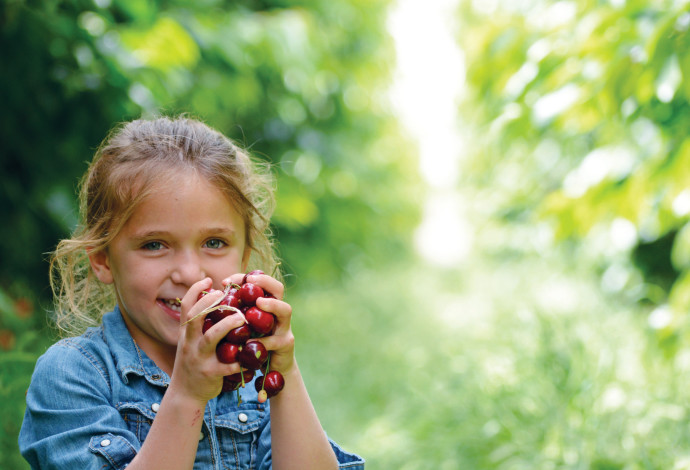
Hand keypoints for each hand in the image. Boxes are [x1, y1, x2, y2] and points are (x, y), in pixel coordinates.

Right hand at [170, 278, 246, 403]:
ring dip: (227, 325)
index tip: (208, 280)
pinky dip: (240, 359)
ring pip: (211, 337)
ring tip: (242, 318)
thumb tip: (213, 300)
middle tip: (226, 293)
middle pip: (195, 317)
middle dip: (210, 303)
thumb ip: (200, 324)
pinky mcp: (210, 373)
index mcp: (186, 333)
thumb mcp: (191, 341)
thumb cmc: (194, 362)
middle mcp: (189, 342)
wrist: (186, 394)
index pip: (186, 307)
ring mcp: (198, 357)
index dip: (195, 291)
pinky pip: (227, 364)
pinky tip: (251, 354)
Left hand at [223, 273, 295, 374]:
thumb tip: (212, 297)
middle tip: (250, 280)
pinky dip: (262, 341)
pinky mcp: (286, 344)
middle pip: (278, 288)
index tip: (226, 281)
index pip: (260, 282)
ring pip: (285, 309)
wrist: (270, 367)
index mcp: (266, 304)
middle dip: (265, 281)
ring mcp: (284, 327)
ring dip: (272, 305)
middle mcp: (277, 312)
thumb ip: (234, 311)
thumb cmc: (252, 343)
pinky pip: (275, 340)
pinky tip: (250, 342)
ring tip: (259, 303)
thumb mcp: (243, 325)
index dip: (245, 277)